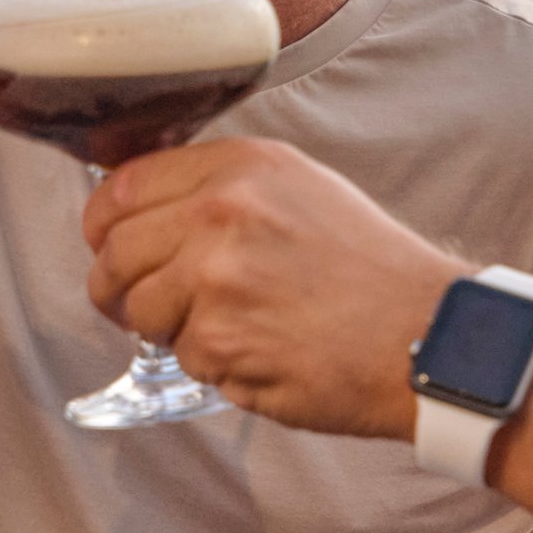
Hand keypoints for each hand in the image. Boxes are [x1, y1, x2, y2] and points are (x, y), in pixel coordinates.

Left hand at [83, 136, 464, 436]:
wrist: (429, 334)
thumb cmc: (372, 270)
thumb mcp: (300, 191)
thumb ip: (222, 190)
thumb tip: (142, 207)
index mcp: (240, 166)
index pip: (122, 186)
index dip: (103, 225)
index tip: (108, 245)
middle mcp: (222, 212)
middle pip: (115, 253)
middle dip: (117, 288)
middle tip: (139, 307)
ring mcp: (217, 278)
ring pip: (139, 311)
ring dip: (170, 331)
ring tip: (231, 329)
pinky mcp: (222, 340)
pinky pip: (182, 358)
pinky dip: (212, 365)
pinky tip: (263, 353)